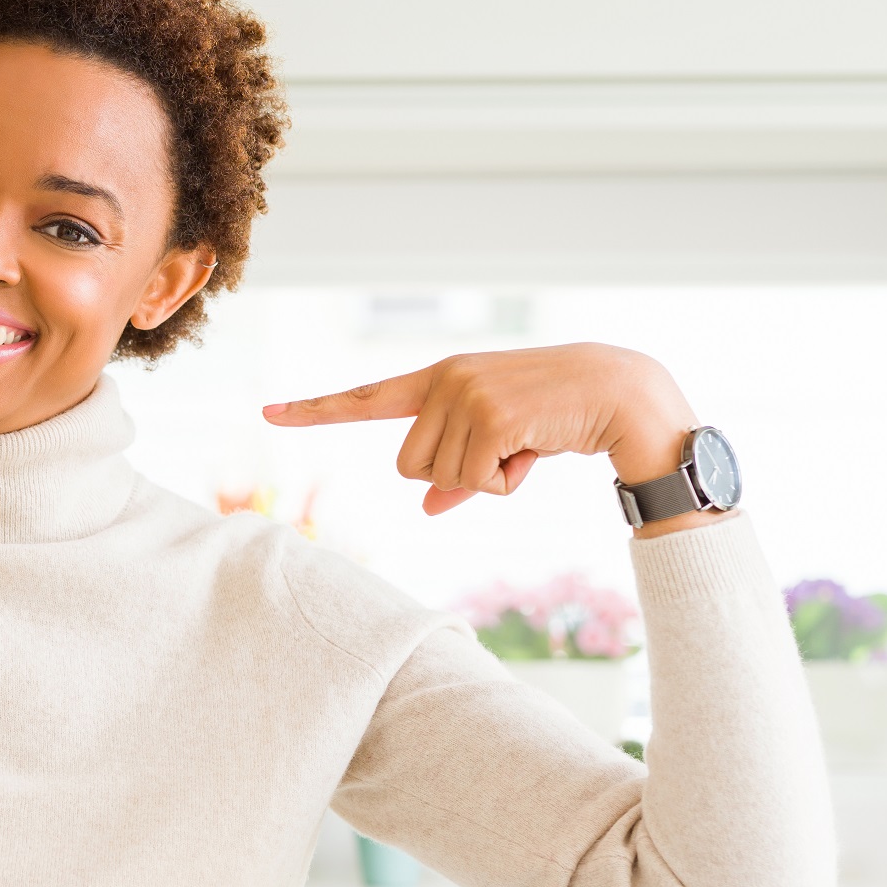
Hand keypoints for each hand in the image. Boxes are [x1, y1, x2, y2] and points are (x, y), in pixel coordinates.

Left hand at [261, 343, 703, 526]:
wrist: (618, 393)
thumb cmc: (557, 418)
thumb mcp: (501, 443)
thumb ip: (457, 473)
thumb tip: (427, 507)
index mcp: (440, 379)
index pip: (366, 398)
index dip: (315, 409)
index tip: (267, 410)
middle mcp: (445, 380)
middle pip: (409, 468)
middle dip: (456, 476)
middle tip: (506, 451)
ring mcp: (465, 394)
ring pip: (440, 478)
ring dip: (487, 479)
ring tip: (526, 445)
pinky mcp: (489, 415)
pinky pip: (474, 482)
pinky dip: (506, 482)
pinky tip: (536, 449)